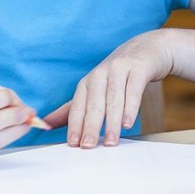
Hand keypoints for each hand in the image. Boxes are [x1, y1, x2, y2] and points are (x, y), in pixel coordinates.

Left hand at [62, 31, 171, 148]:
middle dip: (90, 126)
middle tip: (89, 146)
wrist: (148, 47)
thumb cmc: (120, 73)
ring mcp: (120, 69)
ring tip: (111, 141)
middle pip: (94, 104)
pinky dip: (130, 108)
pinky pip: (133, 90)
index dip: (75, 125)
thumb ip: (74, 107)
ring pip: (113, 99)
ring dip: (111, 122)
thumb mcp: (97, 88)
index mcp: (87, 82)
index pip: (78, 106)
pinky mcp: (139, 68)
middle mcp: (101, 74)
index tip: (74, 144)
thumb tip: (46, 124)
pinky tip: (128, 123)